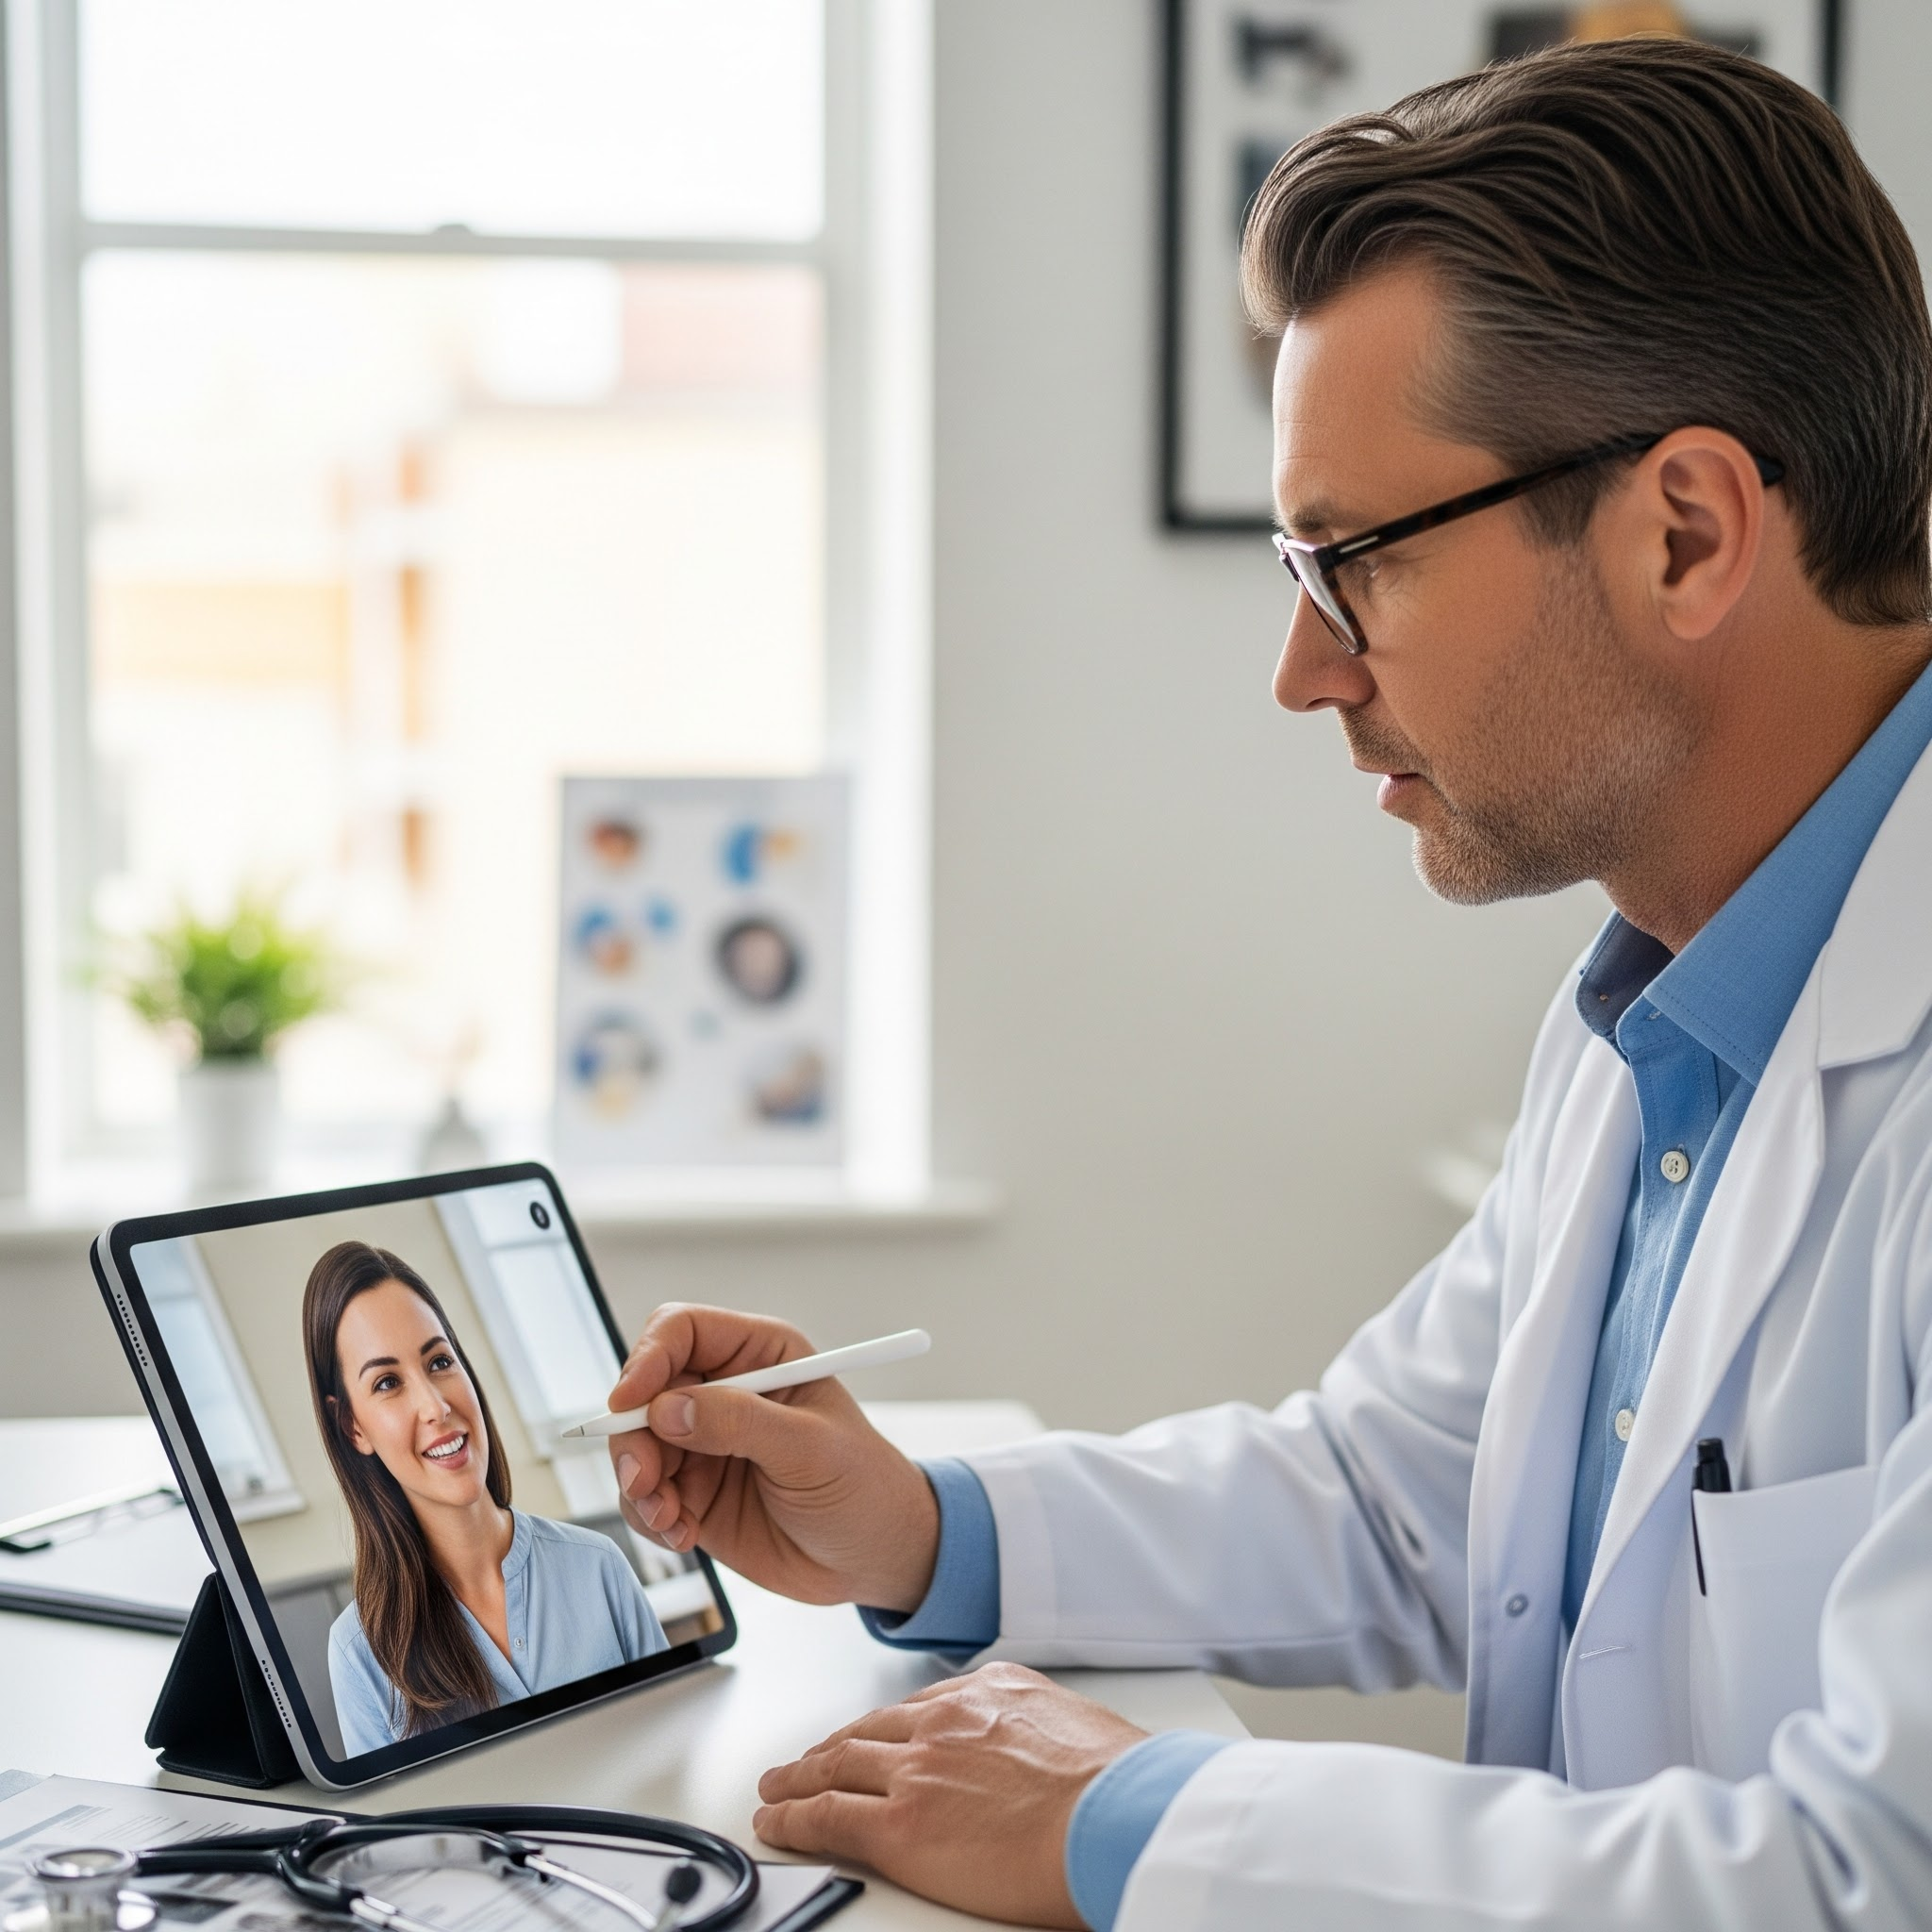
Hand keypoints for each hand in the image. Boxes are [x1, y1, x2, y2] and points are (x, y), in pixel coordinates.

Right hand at [606, 1304, 940, 1610]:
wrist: (874, 1557)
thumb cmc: (863, 1486)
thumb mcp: (810, 1449)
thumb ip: (739, 1422)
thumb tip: (666, 1408)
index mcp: (761, 1354)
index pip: (682, 1331)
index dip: (648, 1358)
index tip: (629, 1402)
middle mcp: (725, 1391)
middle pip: (646, 1390)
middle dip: (634, 1435)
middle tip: (644, 1481)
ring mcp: (705, 1443)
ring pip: (637, 1445)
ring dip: (640, 1484)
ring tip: (671, 1519)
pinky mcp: (694, 1491)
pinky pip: (645, 1494)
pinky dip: (651, 1516)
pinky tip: (684, 1534)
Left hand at [754, 1663, 1148, 1926]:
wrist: (1119, 1816)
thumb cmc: (1121, 1787)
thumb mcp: (1080, 1729)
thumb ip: (1041, 1734)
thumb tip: (1045, 1760)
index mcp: (993, 1691)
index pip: (921, 1708)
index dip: (885, 1728)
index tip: (873, 1738)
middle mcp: (948, 1721)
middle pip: (870, 1731)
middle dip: (833, 1747)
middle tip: (808, 1760)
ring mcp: (918, 1770)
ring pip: (837, 1766)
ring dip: (800, 1777)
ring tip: (778, 1787)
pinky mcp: (900, 1825)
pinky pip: (828, 1816)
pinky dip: (793, 1816)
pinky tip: (776, 1820)